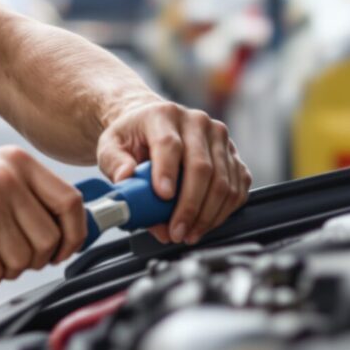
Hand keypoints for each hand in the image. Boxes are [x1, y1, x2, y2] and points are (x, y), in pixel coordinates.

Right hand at [0, 146, 89, 288]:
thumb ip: (27, 191)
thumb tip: (70, 227)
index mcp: (18, 163)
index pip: (70, 203)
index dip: (74, 234)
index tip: (63, 249)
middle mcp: (6, 181)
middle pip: (49, 239)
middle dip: (36, 260)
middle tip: (13, 258)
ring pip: (23, 261)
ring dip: (7, 270)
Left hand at [97, 98, 250, 244]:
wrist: (154, 125)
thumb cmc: (134, 138)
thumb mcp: (111, 146)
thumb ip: (115, 163)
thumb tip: (127, 180)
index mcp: (164, 115)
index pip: (169, 143)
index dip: (167, 172)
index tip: (163, 196)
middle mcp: (197, 122)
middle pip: (201, 167)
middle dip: (190, 206)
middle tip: (177, 231)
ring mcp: (219, 138)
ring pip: (223, 181)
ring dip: (208, 215)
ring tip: (189, 234)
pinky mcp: (233, 154)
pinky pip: (238, 187)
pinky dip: (224, 211)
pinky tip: (206, 223)